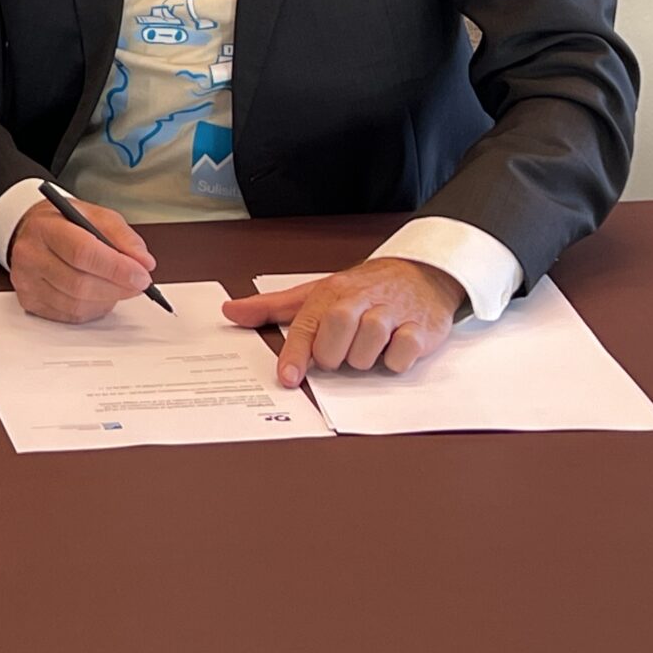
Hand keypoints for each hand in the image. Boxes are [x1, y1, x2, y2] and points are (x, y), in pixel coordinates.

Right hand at [8, 196, 157, 322]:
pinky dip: (93, 308)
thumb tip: (144, 263)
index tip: (142, 275)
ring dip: (107, 299)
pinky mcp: (29, 302)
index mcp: (45, 227)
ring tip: (117, 286)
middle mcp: (30, 255)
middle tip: (139, 283)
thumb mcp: (94, 215)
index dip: (116, 268)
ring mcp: (26, 281)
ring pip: (77, 304)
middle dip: (117, 287)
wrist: (31, 232)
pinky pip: (70, 315)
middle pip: (80, 284)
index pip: (82, 253)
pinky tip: (98, 294)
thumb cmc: (63, 223)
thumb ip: (122, 236)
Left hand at [222, 257, 463, 386]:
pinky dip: (395, 360)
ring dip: (364, 358)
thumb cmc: (362, 289)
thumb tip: (231, 311)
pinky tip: (393, 349)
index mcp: (332, 293)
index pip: (307, 325)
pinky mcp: (421, 328)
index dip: (296, 354)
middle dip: (334, 354)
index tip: (289, 378)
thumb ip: (273, 307)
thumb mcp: (316, 293)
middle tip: (339, 354)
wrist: (420, 273)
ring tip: (367, 349)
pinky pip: (403, 353)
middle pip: (336, 333)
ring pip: (369, 346)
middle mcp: (360, 300)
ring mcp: (392, 313)